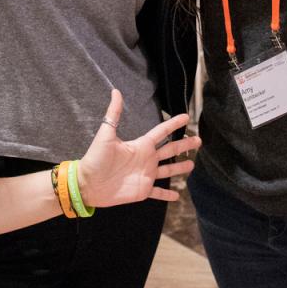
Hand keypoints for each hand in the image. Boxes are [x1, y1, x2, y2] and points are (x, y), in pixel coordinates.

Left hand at [78, 90, 199, 206]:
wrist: (87, 184)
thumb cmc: (96, 159)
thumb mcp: (106, 135)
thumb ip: (113, 114)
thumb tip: (115, 91)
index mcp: (140, 145)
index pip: (161, 132)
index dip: (173, 124)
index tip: (186, 117)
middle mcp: (146, 159)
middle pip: (170, 150)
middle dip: (184, 145)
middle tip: (199, 140)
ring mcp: (146, 175)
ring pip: (168, 170)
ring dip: (180, 168)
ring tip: (192, 164)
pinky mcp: (142, 191)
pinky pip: (158, 193)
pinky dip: (167, 195)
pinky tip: (177, 196)